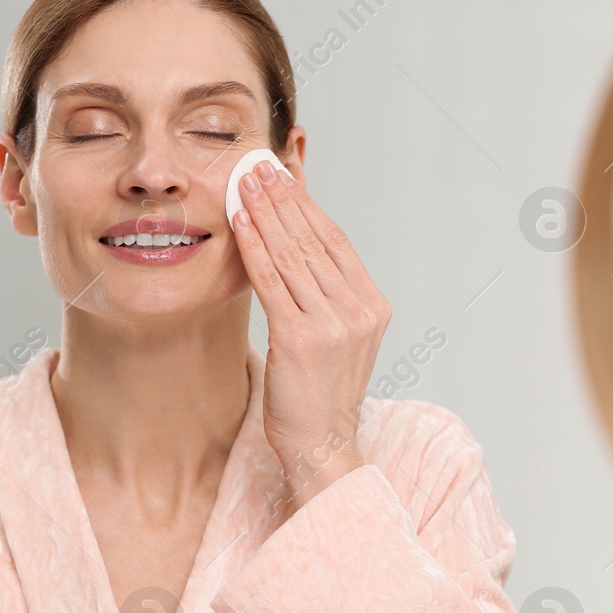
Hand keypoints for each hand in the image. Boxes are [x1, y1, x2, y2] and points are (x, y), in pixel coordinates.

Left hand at [231, 159, 390, 509]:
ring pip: (293, 255)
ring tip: (243, 182)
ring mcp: (333, 325)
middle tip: (258, 165)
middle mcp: (359, 311)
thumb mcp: (336, 339)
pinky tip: (240, 223)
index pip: (336, 241)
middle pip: (314, 241)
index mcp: (372, 307)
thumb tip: (299, 248)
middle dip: (282, 199)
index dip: (307, 204)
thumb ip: (326, 296)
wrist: (323, 447)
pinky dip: (255, 247)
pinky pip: (273, 282)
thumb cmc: (319, 395)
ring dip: (265, 213)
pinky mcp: (302, 339)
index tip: (283, 175)